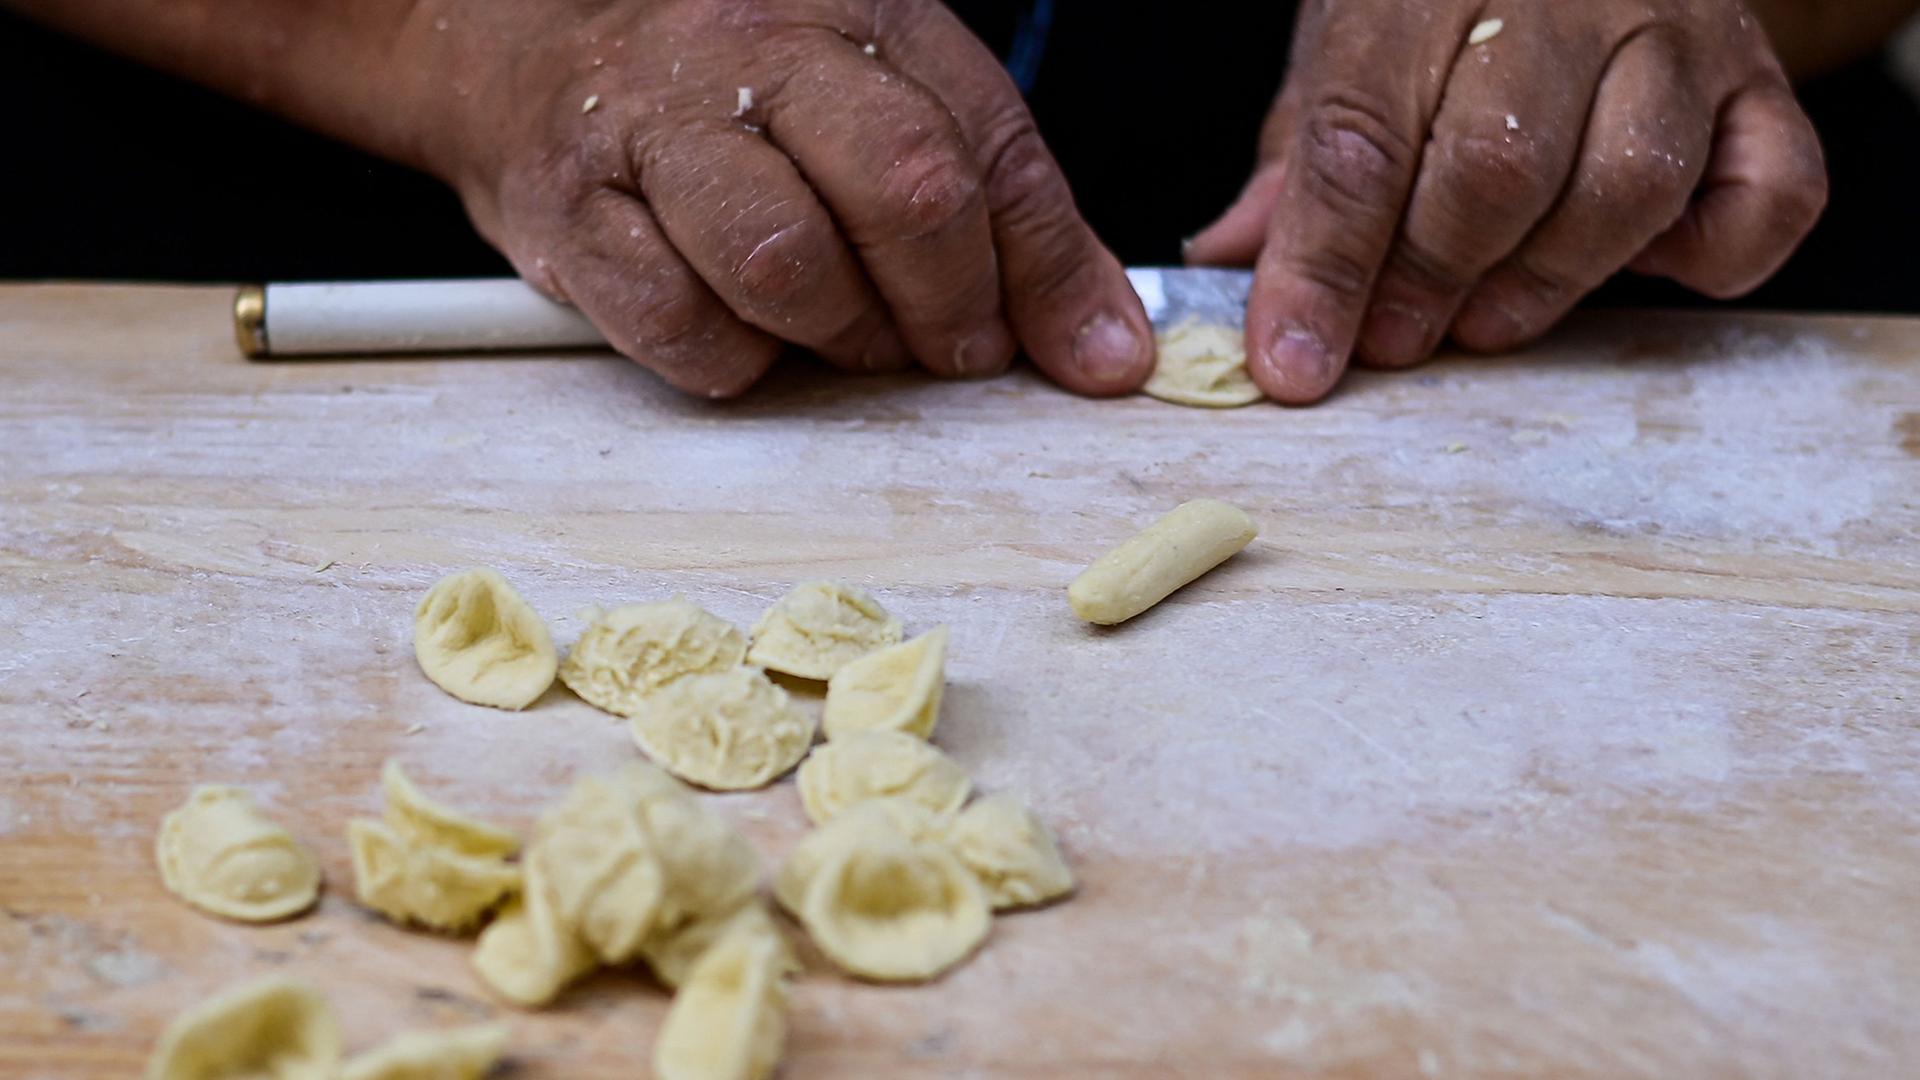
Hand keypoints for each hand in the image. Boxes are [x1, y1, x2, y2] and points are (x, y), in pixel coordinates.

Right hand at [415, 0, 1152, 396]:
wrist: (524, 50)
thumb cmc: (731, 91)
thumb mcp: (881, 105)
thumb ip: (1003, 213)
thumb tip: (1108, 347)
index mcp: (856, 12)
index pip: (988, 141)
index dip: (1047, 270)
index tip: (1082, 355)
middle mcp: (753, 52)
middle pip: (899, 186)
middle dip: (949, 303)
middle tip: (950, 349)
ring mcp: (653, 131)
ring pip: (782, 261)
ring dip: (838, 333)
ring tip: (841, 337)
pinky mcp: (570, 214)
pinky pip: (676, 324)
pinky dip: (731, 359)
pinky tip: (743, 336)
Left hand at [1185, 0, 1827, 402]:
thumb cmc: (1448, 9)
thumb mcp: (1350, 54)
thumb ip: (1300, 167)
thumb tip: (1230, 268)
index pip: (1362, 140)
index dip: (1321, 268)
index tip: (1293, 360)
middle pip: (1495, 169)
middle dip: (1430, 280)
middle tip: (1394, 339)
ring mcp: (1679, 36)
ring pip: (1628, 185)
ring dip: (1545, 282)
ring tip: (1484, 317)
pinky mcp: (1762, 86)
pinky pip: (1769, 195)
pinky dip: (1710, 258)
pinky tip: (1638, 265)